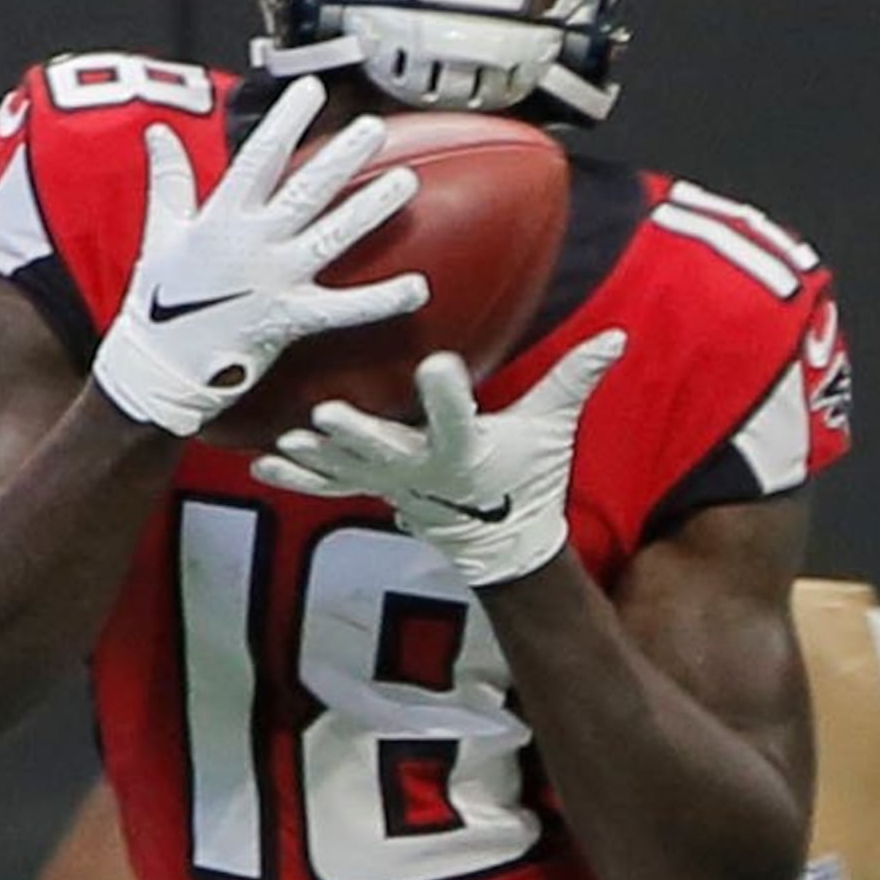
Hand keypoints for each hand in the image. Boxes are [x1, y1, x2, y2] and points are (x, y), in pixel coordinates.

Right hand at [90, 79, 429, 437]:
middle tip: (375, 128)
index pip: (259, 156)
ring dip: (371, 210)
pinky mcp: (290, 319)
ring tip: (408, 182)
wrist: (158, 365)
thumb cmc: (161, 298)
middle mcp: (251, 242)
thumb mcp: (161, 230)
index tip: (311, 88)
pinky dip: (381, 300)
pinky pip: (344, 309)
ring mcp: (274, 280)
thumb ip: (169, 179)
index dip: (287, 120)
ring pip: (331, 237)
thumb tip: (158, 131)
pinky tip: (418, 287)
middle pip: (305, 190)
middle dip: (341, 157)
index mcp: (221, 216)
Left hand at [258, 332, 630, 587]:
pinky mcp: (375, 492)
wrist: (501, 542)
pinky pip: (331, 486)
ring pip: (349, 471)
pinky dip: (297, 477)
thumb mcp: (553, 428)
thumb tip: (617, 337)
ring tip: (286, 441)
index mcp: (467, 450)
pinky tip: (262, 461)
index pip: (461, 419)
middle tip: (326, 415)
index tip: (439, 366)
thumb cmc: (527, 475)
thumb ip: (575, 379)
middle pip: (389, 451)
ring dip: (317, 458)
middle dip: (359, 434)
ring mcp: (395, 486)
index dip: (449, 395)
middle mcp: (426, 471)